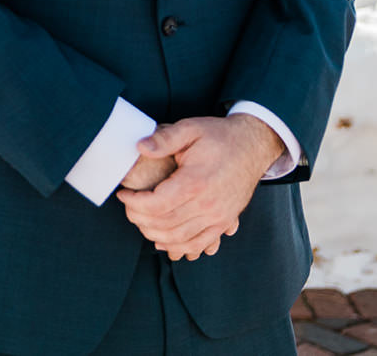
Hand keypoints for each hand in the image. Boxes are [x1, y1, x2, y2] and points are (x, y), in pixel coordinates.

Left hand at [114, 115, 283, 261]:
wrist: (253, 146)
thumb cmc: (219, 136)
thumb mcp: (190, 128)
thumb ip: (164, 139)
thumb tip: (140, 147)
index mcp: (196, 182)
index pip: (156, 205)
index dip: (134, 203)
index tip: (123, 194)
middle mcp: (208, 205)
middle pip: (164, 225)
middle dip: (139, 219)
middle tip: (128, 207)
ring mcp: (218, 217)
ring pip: (179, 239)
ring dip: (155, 235)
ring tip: (141, 222)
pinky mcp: (225, 222)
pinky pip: (199, 245)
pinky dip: (179, 247)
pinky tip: (164, 240)